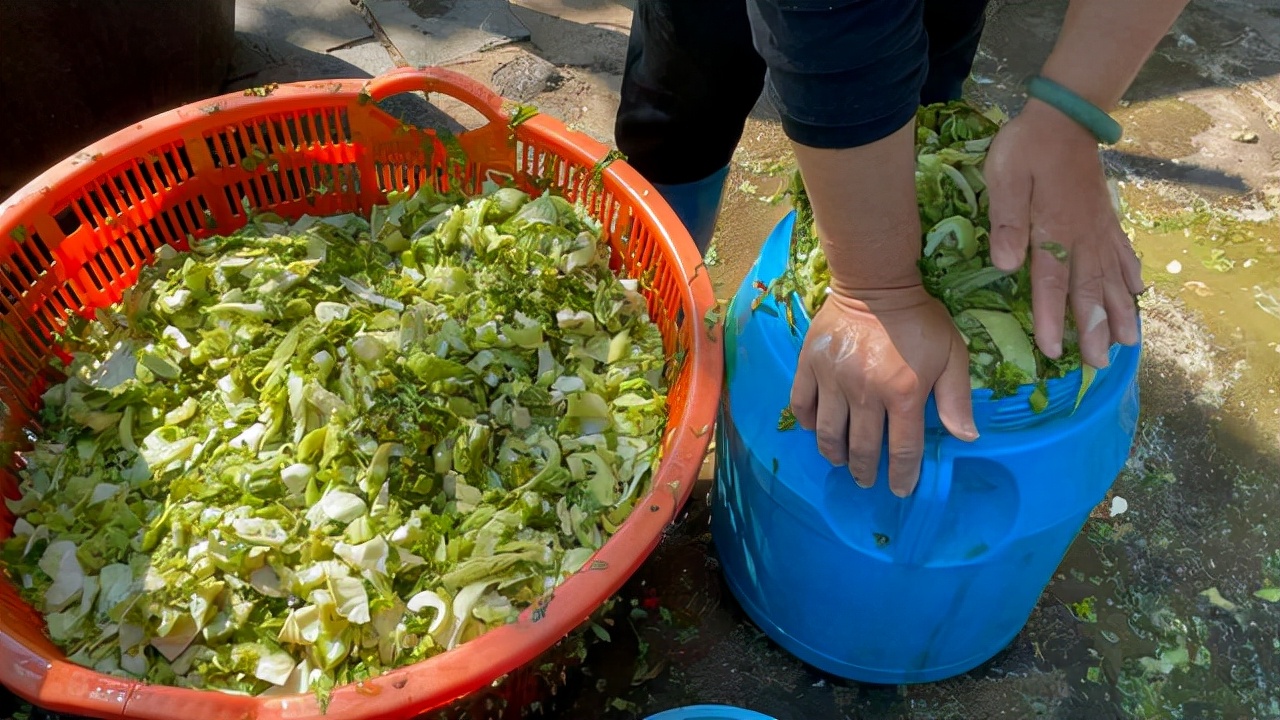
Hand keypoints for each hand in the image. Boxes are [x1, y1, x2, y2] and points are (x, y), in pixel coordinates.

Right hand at [790, 287, 978, 496]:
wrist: (875, 283)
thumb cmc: (919, 320)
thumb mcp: (952, 354)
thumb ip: (956, 398)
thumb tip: (966, 438)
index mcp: (904, 393)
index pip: (903, 450)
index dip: (901, 476)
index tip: (899, 489)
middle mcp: (866, 393)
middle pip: (862, 448)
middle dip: (865, 471)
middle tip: (866, 479)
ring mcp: (833, 380)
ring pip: (829, 434)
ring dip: (835, 455)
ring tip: (841, 461)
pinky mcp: (809, 366)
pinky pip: (801, 405)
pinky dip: (808, 423)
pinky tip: (816, 428)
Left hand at [984, 100, 1144, 367]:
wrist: (1064, 114)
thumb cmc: (1026, 147)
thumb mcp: (1004, 179)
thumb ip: (1007, 221)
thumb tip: (1007, 265)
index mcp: (1053, 229)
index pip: (1052, 283)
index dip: (1052, 319)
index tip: (1056, 352)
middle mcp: (1081, 235)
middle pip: (1089, 290)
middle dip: (1093, 329)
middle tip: (1100, 364)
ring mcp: (1098, 227)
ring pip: (1111, 276)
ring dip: (1118, 310)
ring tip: (1128, 341)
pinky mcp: (1105, 215)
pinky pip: (1122, 250)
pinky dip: (1130, 273)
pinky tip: (1138, 291)